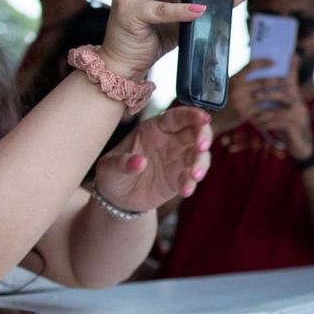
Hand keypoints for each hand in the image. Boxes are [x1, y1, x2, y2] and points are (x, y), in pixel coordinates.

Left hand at [93, 104, 213, 213]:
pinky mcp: (180, 178)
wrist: (117, 198)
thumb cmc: (112, 173)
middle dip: (203, 136)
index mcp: (154, 129)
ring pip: (199, 155)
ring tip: (194, 175)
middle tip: (202, 146)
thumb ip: (122, 163)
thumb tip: (139, 162)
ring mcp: (178, 160)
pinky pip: (191, 177)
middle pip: (195, 132)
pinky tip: (186, 190)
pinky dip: (191, 183)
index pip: (176, 117)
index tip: (203, 118)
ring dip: (200, 163)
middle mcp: (171, 141)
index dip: (191, 115)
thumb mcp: (109, 167)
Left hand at [242, 63, 313, 159]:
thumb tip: (257, 90)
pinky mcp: (296, 128)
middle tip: (255, 96)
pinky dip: (268, 124)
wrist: (301, 146)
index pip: (292, 79)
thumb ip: (273, 100)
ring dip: (265, 113)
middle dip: (270, 94)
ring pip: (281, 110)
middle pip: (286, 94)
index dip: (290, 68)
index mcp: (294, 98)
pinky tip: (258, 126)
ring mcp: (299, 116)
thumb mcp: (280, 112)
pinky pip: (281, 124)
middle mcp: (299, 104)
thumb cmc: (286, 127)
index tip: (288, 56)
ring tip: (252, 116)